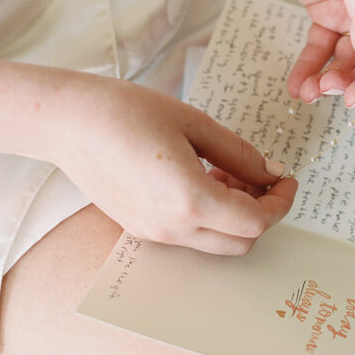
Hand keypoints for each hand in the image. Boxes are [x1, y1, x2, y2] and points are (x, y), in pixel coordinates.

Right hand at [50, 75, 296, 254]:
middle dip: (262, 213)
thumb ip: (239, 153)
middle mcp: (171, 228)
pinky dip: (209, 216)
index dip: (280, 202)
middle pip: (240, 242)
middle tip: (262, 176)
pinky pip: (190, 235)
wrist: (68, 122)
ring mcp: (153, 233)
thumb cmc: (127, 112)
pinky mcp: (140, 229)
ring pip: (216, 243)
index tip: (286, 179)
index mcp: (189, 200)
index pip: (255, 221)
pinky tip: (203, 179)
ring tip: (229, 172)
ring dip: (235, 216)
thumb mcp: (195, 123)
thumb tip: (270, 173)